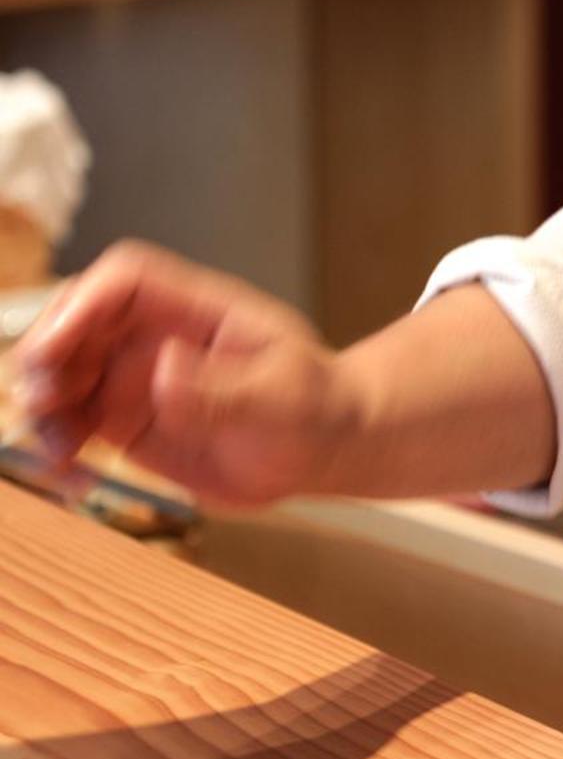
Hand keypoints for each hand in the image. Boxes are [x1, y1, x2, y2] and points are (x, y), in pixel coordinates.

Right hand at [7, 240, 358, 508]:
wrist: (323, 448)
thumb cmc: (317, 409)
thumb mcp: (281, 399)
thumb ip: (223, 390)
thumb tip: (162, 372)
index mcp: (200, 311)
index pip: (128, 280)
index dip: (83, 303)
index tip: (57, 348)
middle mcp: (158, 336)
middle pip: (76, 321)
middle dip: (45, 356)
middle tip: (43, 405)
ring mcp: (136, 378)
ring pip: (61, 374)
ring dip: (44, 409)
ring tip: (60, 456)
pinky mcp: (126, 421)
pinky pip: (71, 425)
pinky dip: (57, 448)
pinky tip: (72, 478)